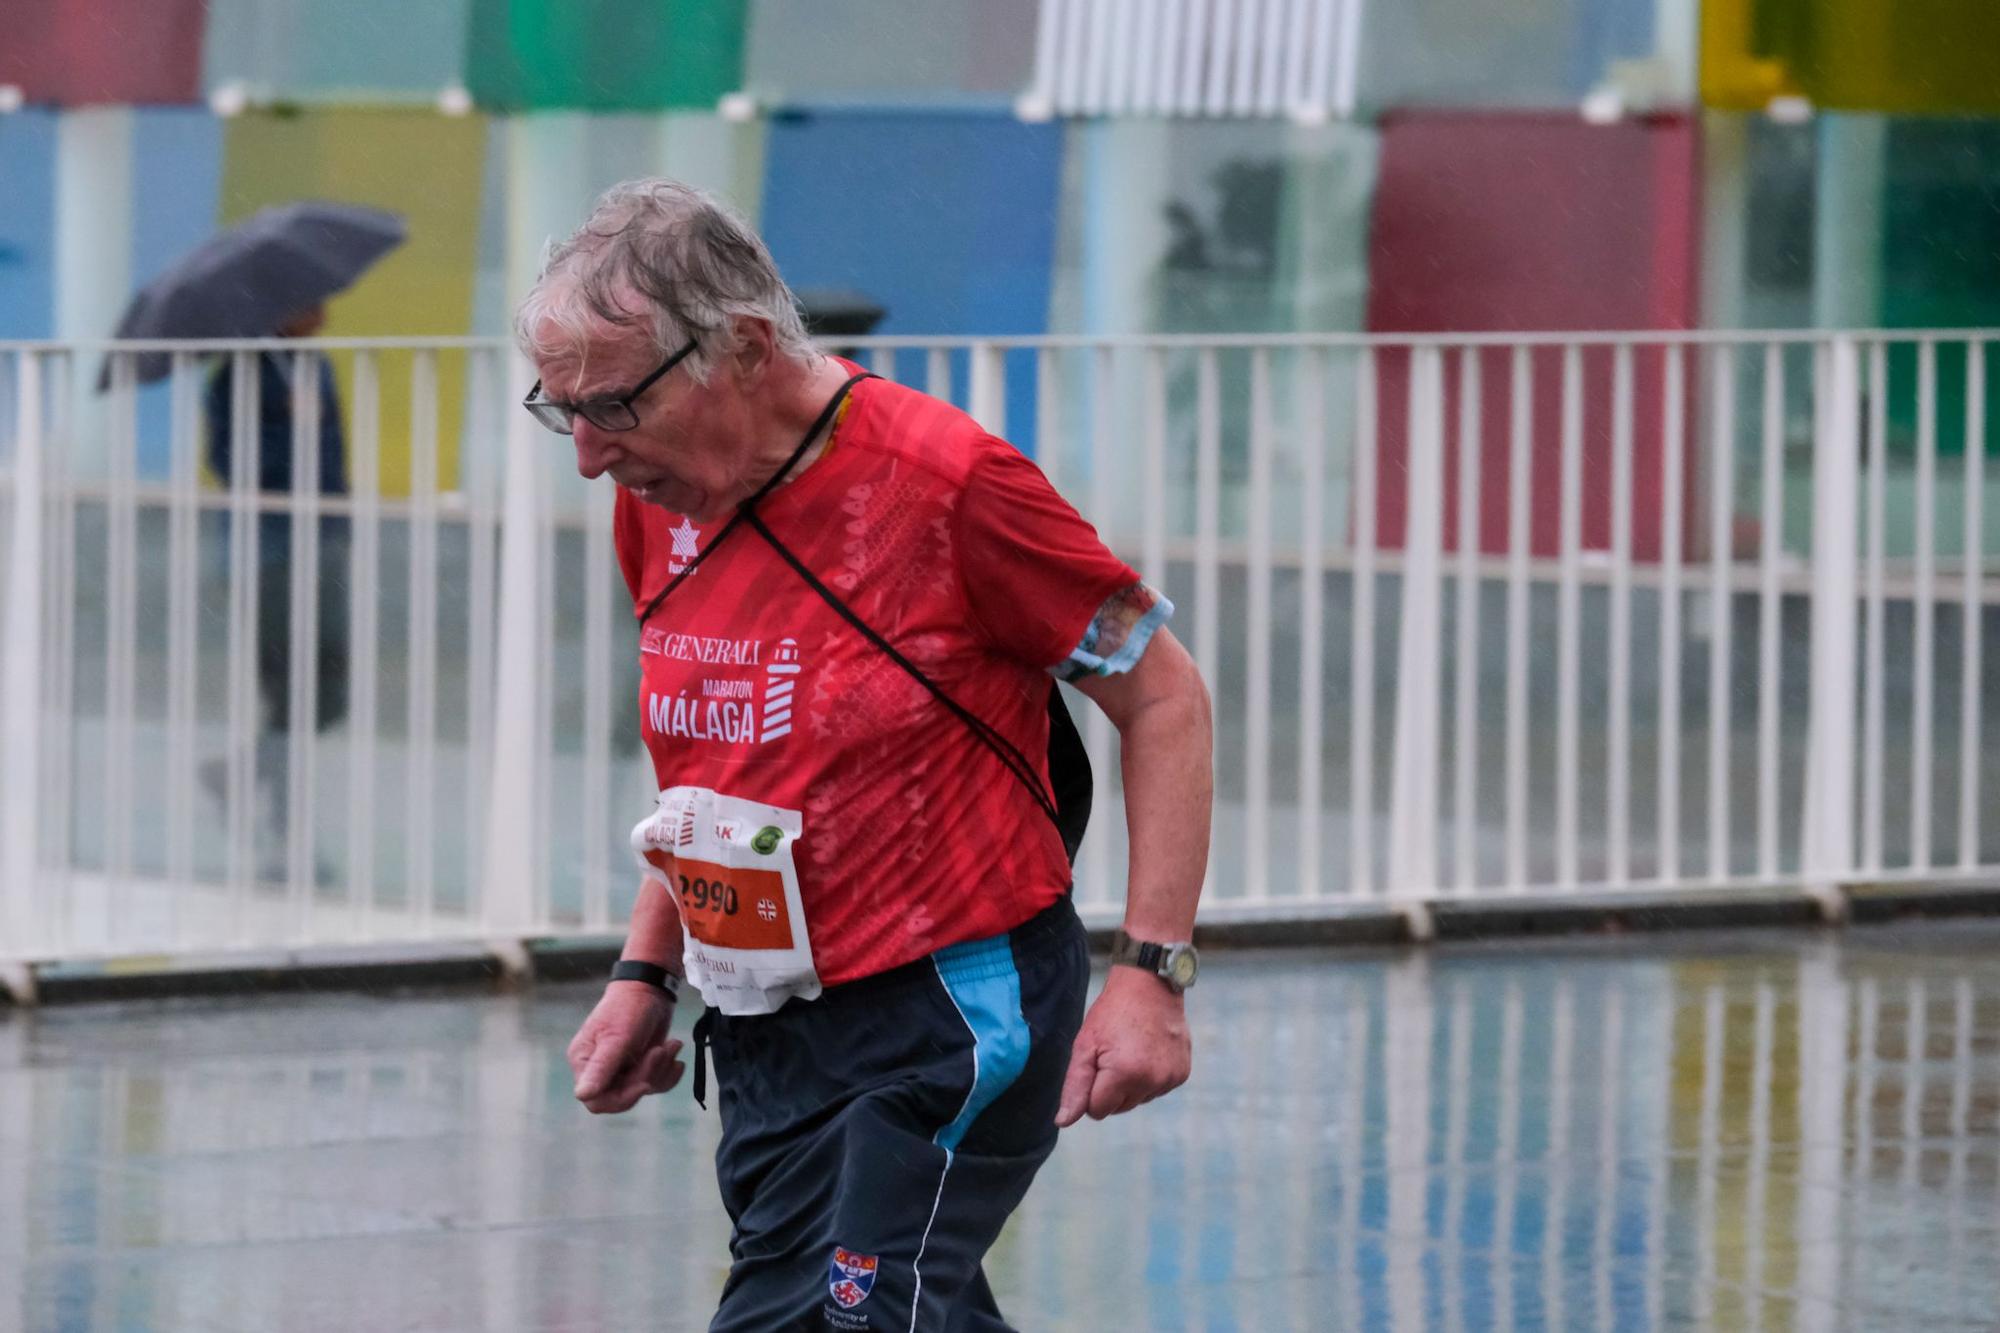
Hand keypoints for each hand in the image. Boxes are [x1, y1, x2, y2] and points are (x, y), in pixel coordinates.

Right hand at [567, 982, 684, 1113]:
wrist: (652, 988)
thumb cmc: (629, 1007)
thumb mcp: (617, 1038)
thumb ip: (601, 1068)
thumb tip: (582, 1095)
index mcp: (584, 1062)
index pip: (596, 1100)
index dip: (621, 1099)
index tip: (644, 1084)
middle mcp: (598, 1069)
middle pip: (622, 1096)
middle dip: (646, 1076)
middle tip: (660, 1051)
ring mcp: (620, 1069)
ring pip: (642, 1090)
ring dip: (661, 1069)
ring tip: (670, 1044)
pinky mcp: (638, 1067)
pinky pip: (655, 1083)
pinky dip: (668, 1070)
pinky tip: (673, 1051)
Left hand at [1055, 965, 1191, 1126]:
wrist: (1150, 985)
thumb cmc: (1112, 1013)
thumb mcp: (1085, 1045)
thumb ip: (1074, 1086)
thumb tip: (1064, 1122)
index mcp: (1124, 1074)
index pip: (1097, 1111)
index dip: (1091, 1090)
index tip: (1096, 1064)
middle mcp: (1152, 1080)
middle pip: (1119, 1108)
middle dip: (1112, 1089)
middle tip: (1114, 1054)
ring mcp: (1170, 1078)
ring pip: (1138, 1100)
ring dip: (1132, 1084)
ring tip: (1132, 1050)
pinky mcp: (1182, 1074)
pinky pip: (1157, 1090)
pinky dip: (1150, 1077)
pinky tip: (1148, 1052)